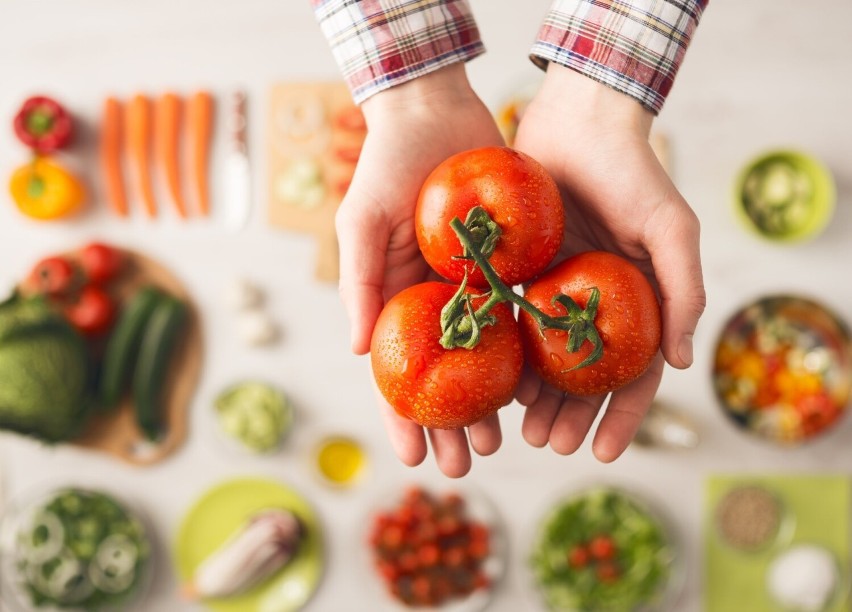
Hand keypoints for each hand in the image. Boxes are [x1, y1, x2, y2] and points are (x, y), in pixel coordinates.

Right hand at [336, 64, 504, 476]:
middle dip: (452, 424)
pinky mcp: (505, 265)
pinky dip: (525, 352)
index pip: (395, 372)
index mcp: (395, 299)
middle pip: (443, 377)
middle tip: (469, 464)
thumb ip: (359, 283)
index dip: (401, 418)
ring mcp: (470, 287)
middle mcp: (433, 301)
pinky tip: (537, 386)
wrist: (435, 111)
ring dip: (492, 402)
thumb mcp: (362, 222)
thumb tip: (361, 351)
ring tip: (506, 439)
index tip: (412, 459)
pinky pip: (517, 314)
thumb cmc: (386, 165)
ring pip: (484, 358)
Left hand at [513, 64, 705, 461]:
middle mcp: (597, 303)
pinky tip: (490, 380)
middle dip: (569, 415)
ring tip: (517, 429)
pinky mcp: (519, 271)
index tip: (601, 453)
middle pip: (584, 375)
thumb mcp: (671, 228)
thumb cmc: (633, 170)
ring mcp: (556, 290)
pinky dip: (502, 353)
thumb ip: (684, 290)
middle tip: (548, 444)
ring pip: (544, 358)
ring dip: (533, 396)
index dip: (621, 417)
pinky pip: (509, 321)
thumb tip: (685, 362)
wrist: (577, 119)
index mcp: (638, 301)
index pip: (635, 373)